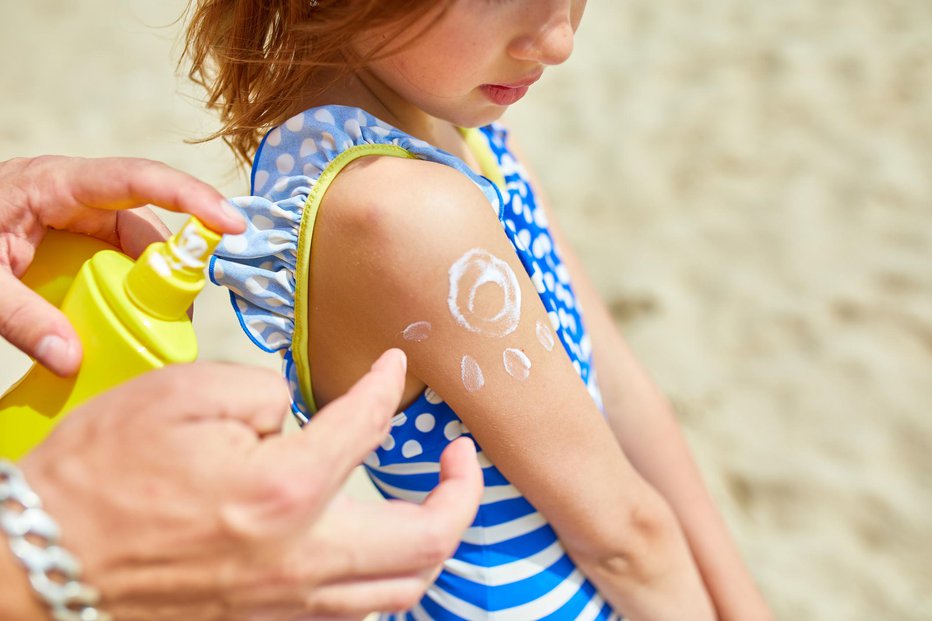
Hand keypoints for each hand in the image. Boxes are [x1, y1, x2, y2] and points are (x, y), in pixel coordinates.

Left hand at [0, 155, 245, 375]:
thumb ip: (21, 319)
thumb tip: (74, 361)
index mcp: (50, 183)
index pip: (136, 179)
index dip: (190, 197)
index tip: (230, 224)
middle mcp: (70, 195)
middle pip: (143, 219)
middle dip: (173, 259)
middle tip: (185, 308)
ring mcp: (71, 218)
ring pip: (133, 245)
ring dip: (150, 281)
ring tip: (159, 322)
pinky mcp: (68, 242)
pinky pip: (113, 261)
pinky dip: (127, 289)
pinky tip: (129, 318)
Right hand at [18, 349, 482, 620]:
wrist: (41, 564)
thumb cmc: (100, 479)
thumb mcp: (179, 394)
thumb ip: (264, 392)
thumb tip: (301, 413)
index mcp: (282, 491)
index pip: (367, 425)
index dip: (388, 385)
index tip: (394, 367)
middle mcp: (300, 559)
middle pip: (426, 538)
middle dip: (460, 491)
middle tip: (459, 457)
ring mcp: (288, 605)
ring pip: (403, 589)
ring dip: (434, 540)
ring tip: (436, 502)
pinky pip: (357, 613)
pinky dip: (388, 579)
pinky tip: (379, 550)